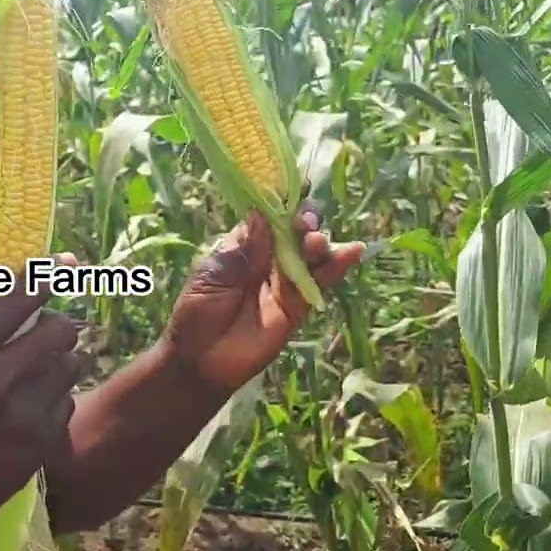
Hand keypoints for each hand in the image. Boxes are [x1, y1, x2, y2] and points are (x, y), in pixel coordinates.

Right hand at [0, 257, 82, 548]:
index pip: (15, 301)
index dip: (43, 276)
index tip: (63, 263)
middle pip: (58, 332)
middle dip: (57, 322)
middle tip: (50, 325)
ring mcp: (22, 420)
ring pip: (69, 368)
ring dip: (60, 359)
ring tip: (41, 365)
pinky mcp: (36, 450)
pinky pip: (65, 406)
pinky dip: (55, 398)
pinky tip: (32, 403)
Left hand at [161, 205, 364, 393]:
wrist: (200, 360)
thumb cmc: (197, 313)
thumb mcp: (213, 275)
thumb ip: (242, 250)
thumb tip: (262, 217)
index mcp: (243, 246)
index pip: (267, 217)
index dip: (280, 203)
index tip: (294, 189)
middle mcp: (267, 259)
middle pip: (293, 232)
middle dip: (302, 221)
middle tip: (303, 223)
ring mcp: (284, 282)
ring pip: (309, 254)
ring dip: (318, 242)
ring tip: (315, 241)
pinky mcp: (298, 306)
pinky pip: (319, 283)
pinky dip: (337, 267)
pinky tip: (353, 251)